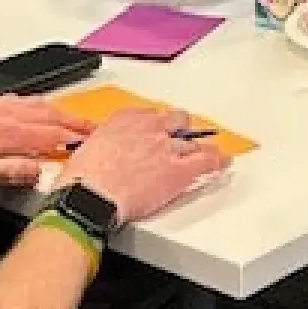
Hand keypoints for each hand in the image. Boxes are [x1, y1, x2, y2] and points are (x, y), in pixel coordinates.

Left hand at [0, 96, 94, 185]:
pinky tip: (35, 104)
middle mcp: (3, 116)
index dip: (73, 137)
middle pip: (47, 115)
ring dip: (58, 110)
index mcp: (6, 134)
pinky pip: (18, 100)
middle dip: (73, 121)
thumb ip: (11, 169)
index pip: (49, 134)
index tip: (92, 140)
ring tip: (74, 117)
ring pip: (35, 104)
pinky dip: (35, 102)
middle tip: (93, 127)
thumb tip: (39, 169)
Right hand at [62, 108, 229, 222]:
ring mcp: (168, 147)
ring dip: (196, 148)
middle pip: (176, 121)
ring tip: (206, 152)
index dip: (156, 126)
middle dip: (179, 130)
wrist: (90, 195)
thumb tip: (109, 152)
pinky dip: (218, 160)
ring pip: (192, 142)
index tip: (156, 131)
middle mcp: (150, 128)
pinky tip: (223, 161)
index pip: (151, 114)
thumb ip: (107, 144)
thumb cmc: (83, 178)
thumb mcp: (89, 147)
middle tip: (179, 139)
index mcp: (126, 119)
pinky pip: (207, 160)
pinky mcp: (179, 170)